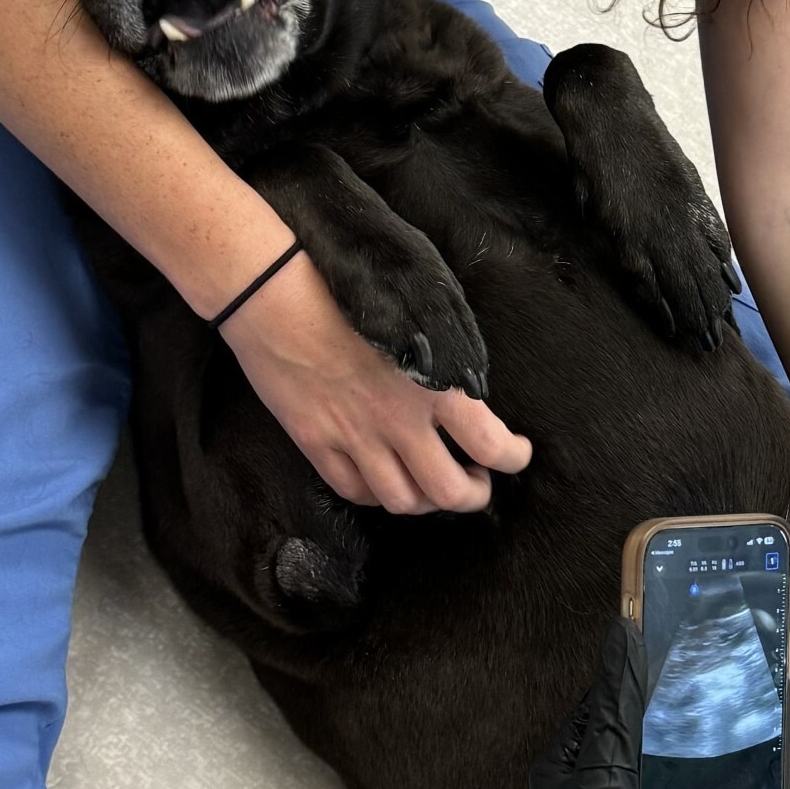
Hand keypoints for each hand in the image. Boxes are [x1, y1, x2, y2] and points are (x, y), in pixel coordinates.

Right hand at [222, 250, 530, 514]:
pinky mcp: (316, 443)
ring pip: (404, 501)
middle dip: (473, 494)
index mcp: (437, 384)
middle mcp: (400, 421)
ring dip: (426, 500)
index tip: (516, 454)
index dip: (514, 458)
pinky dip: (377, 493)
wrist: (272, 289)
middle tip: (477, 480)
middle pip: (451, 493)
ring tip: (430, 483)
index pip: (493, 447)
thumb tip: (472, 387)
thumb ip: (451, 354)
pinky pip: (356, 491)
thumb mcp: (421, 312)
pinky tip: (385, 477)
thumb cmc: (350, 287)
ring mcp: (355, 438)